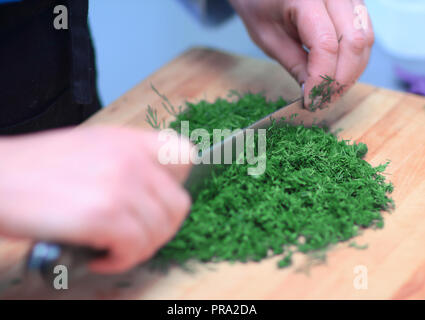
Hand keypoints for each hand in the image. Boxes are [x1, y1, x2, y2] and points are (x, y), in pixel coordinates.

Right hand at [0, 127, 191, 272]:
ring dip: (138, 249)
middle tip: (134, 237)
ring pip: (160, 231)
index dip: (175, 185)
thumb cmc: (38, 167)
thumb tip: (154, 191)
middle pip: (178, 205)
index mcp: (130, 140)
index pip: (185, 156)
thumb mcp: (93, 148)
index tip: (155, 201)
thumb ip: (129, 162)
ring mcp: (121, 186)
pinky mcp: (104, 216)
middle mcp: (132, 159)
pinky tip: (99, 256)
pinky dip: (120, 260)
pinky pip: (135, 248)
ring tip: (112, 248)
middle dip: (159, 229)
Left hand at [229, 0, 373, 108]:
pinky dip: (354, 60)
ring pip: (365, 39)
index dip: (322, 78)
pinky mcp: (354, 4)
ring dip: (350, 72)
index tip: (311, 101)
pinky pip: (365, 34)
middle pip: (354, 42)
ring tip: (329, 92)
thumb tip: (314, 92)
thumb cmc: (261, 7)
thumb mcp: (268, 39)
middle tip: (322, 101)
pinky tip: (336, 75)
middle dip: (340, 79)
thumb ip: (294, 65)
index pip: (326, 44)